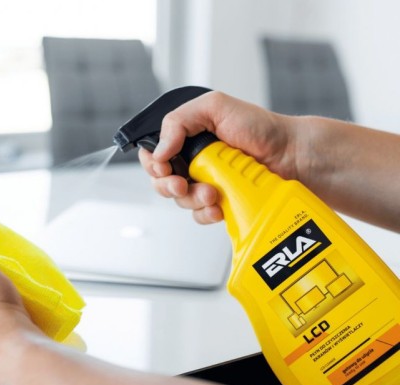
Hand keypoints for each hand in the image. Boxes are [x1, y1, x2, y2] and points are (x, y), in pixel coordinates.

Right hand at [139, 91, 298, 223]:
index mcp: (188, 138)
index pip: (155, 153)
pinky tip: (218, 207)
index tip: (163, 167)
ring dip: (191, 199)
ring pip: (181, 200)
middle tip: (181, 184)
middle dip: (168, 185)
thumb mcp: (215, 107)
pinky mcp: (220, 203)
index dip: (153, 163)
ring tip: (211, 193)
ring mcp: (206, 183)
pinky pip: (200, 215)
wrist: (292, 157)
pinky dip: (206, 213)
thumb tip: (160, 150)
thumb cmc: (261, 129)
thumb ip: (179, 121)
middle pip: (162, 181)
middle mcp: (194, 161)